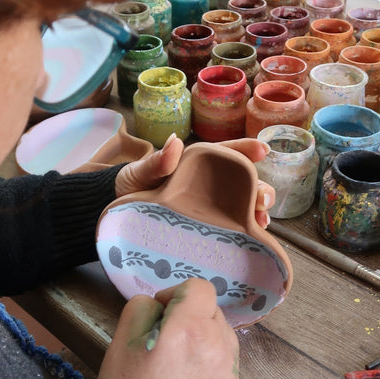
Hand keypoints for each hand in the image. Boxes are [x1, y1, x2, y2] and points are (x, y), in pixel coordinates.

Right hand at [94, 279, 238, 378]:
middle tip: (165, 336)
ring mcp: (229, 369)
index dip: (176, 292)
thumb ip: (141, 308)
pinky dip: (210, 356)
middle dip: (189, 313)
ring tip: (179, 357)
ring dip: (203, 333)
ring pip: (221, 331)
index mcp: (188, 328)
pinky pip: (225, 357)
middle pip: (211, 308)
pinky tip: (187, 377)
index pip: (199, 286)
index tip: (160, 312)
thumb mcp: (121, 341)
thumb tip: (160, 305)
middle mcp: (217, 344)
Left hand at [115, 133, 274, 227]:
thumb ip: (156, 161)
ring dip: (256, 211)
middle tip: (264, 200)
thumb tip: (175, 142)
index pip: (225, 154)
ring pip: (240, 206)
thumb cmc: (130, 186)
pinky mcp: (203, 228)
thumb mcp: (139, 171)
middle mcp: (207, 186)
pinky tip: (253, 237)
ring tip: (262, 221)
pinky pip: (228, 228)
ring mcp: (207, 208)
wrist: (115, 214)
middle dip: (259, 189)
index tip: (263, 150)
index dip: (246, 150)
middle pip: (240, 183)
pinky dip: (243, 231)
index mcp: (196, 166)